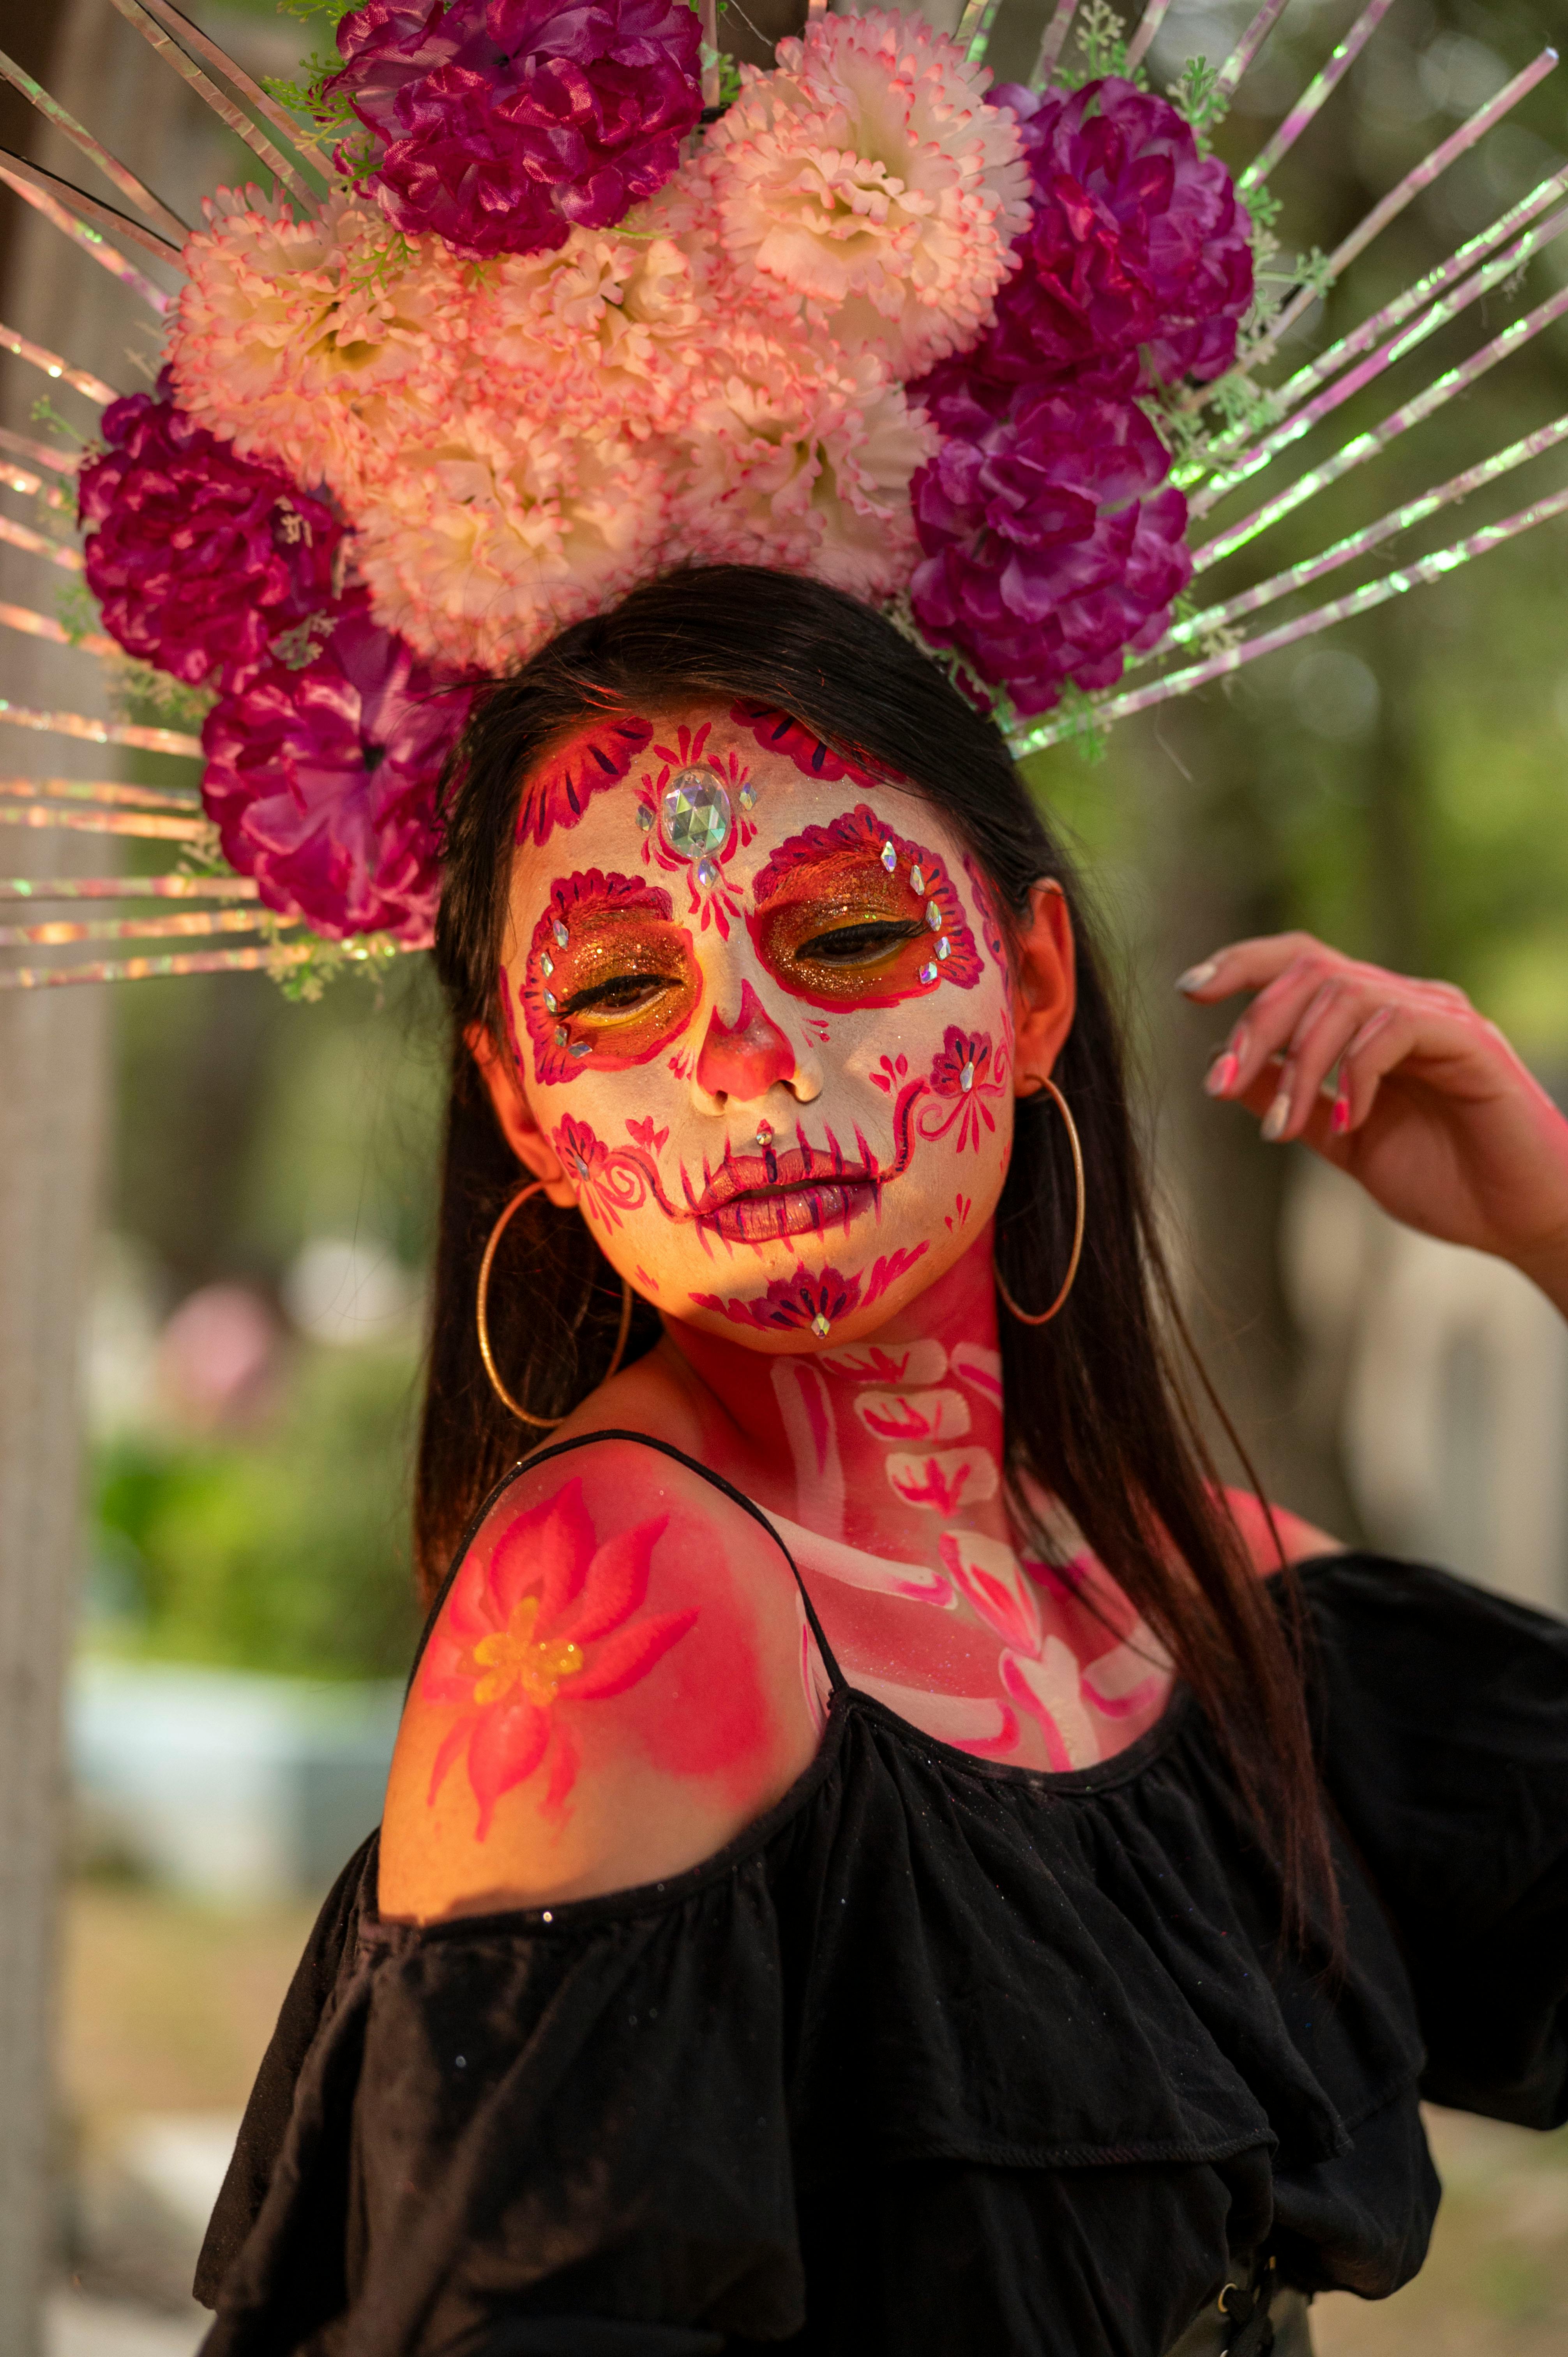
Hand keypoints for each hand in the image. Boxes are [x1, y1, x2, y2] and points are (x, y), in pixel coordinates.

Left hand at [1178, 933, 1567, 1314]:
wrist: (1521, 1220)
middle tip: (1221, 1084)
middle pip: (1310, 968)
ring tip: (1282, 1126)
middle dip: (1253, 1025)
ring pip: (1345, 993)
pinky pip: (1394, 1026)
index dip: (1241, 963)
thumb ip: (1291, 1101)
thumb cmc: (1446, 1182)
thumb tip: (1225, 1070)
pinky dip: (1356, 1071)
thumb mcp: (1343, 1141)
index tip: (1186, 990)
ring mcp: (1439, 1018)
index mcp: (1373, 1021)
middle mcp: (1405, 1004)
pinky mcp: (1470, 1042)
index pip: (1300, 962)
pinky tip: (1349, 1120)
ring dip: (1297, 1058)